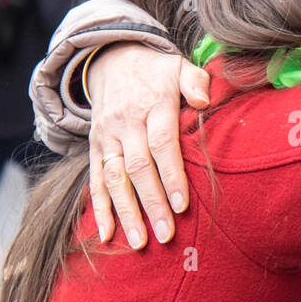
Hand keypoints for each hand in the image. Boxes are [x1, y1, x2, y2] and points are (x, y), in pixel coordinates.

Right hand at [88, 43, 210, 246]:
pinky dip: (99, 208)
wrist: (112, 59)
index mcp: (152, 104)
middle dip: (152, 204)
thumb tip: (205, 101)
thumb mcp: (178, 66)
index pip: (162, 143)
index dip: (171, 175)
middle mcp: (126, 122)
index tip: (182, 205)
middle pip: (138, 167)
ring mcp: (107, 136)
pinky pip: (95, 180)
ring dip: (126, 212)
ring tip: (139, 242)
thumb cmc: (156, 72)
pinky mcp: (95, 147)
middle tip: (166, 235)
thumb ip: (195, 82)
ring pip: (114, 178)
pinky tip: (107, 235)